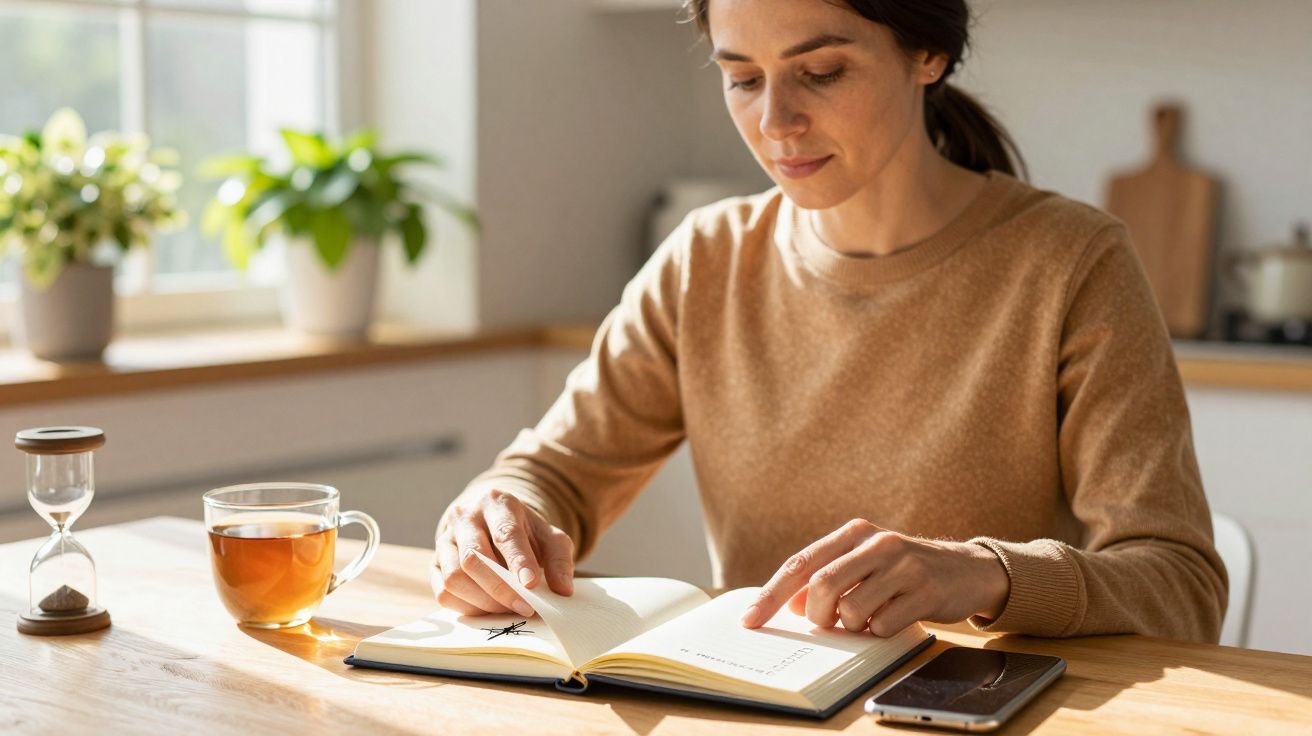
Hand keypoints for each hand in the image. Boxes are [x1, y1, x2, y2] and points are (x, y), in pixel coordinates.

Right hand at [433, 488, 574, 616]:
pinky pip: (443, 592)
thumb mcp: (550, 537)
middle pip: (473, 558)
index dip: (518, 561)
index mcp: (496, 503)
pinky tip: (490, 609)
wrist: (492, 522)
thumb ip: (560, 560)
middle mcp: (465, 517)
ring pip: (454, 577)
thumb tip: (563, 590)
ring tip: (509, 608)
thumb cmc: (525, 532)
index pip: (505, 533)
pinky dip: (468, 607)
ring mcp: (445, 540)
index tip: (531, 584)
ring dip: (484, 601)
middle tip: (526, 608)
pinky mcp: (434, 563)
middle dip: (500, 588)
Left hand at [740, 519, 1009, 635]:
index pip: (801, 564)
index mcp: (854, 532)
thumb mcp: (864, 564)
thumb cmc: (903, 571)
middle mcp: (877, 543)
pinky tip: (893, 619)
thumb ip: (828, 577)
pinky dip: (879, 632)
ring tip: (869, 618)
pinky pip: (883, 625)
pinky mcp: (925, 590)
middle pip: (822, 585)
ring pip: (851, 609)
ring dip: (852, 626)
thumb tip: (789, 606)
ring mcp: (903, 565)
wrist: (967, 570)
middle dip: (817, 615)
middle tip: (825, 625)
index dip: (771, 594)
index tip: (750, 620)